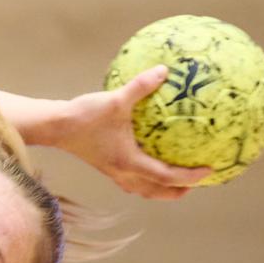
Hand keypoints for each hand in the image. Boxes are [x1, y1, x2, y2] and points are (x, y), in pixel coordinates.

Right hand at [50, 65, 214, 199]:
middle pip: (155, 191)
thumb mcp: (116, 99)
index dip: (189, 176)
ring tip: (175, 182)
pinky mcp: (105, 166)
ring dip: (160, 189)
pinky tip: (147, 165)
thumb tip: (164, 71)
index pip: (166, 176)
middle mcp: (122, 172)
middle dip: (177, 191)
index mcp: (129, 161)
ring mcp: (112, 171)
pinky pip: (130, 180)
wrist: (55, 127)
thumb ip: (141, 86)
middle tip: (196, 184)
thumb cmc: (85, 116)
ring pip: (142, 189)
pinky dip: (145, 180)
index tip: (208, 170)